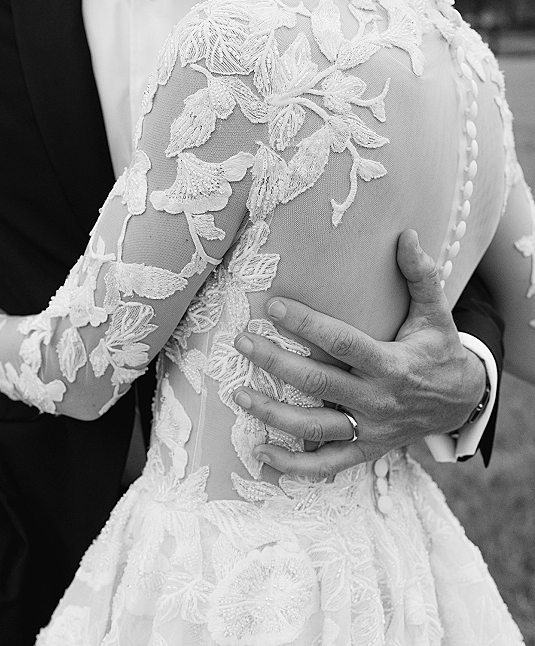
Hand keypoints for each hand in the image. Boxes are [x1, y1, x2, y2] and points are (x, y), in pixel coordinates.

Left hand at [232, 229, 485, 477]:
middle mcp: (378, 400)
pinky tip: (262, 451)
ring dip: (273, 413)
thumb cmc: (439, 351)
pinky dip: (293, 464)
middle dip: (275, 362)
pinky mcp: (365, 449)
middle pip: (317, 382)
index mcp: (392, 364)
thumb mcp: (436, 314)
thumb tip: (408, 235)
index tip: (274, 307)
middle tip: (243, 342)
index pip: (342, 342)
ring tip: (238, 394)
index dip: (307, 324)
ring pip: (314, 426)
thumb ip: (421, 276)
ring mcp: (370, 430)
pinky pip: (326, 464)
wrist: (461, 403)